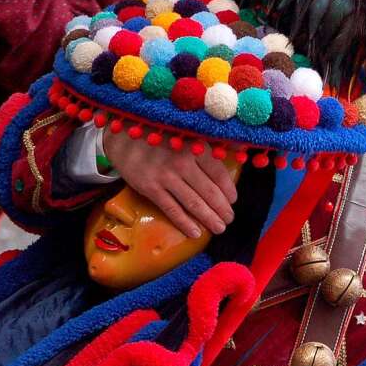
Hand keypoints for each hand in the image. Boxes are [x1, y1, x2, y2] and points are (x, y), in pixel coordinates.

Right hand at [102, 129, 236, 237]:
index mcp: (196, 147)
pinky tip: (195, 232)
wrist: (122, 137)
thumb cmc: (161, 137)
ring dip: (209, 219)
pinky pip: (172, 209)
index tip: (233, 200)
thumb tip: (242, 150)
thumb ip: (214, 144)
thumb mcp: (188, 133)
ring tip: (219, 228)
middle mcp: (183, 162)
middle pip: (210, 192)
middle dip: (223, 209)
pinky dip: (185, 223)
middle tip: (229, 219)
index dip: (229, 191)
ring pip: (194, 203)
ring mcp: (165, 176)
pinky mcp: (150, 187)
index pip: (219, 174)